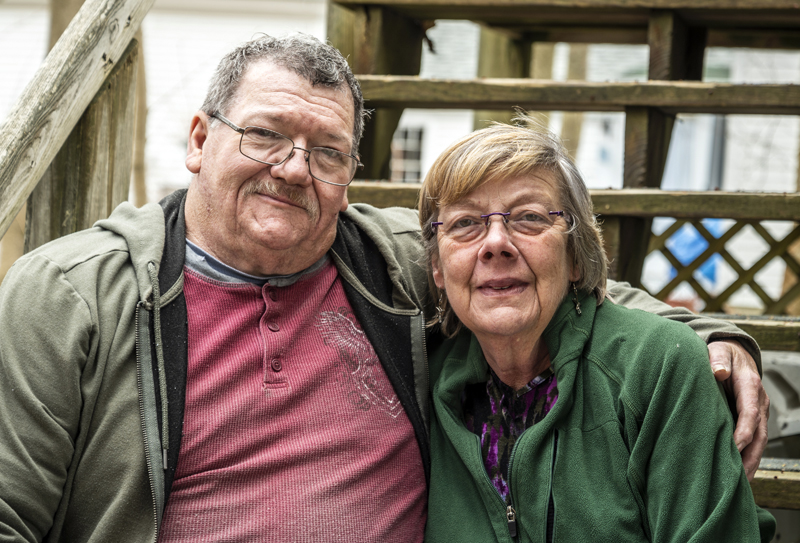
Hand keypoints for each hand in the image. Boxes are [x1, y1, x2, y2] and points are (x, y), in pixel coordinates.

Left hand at [708, 339, 769, 480]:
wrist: (735, 354)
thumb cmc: (722, 354)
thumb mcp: (718, 351)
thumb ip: (718, 360)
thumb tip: (718, 371)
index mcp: (750, 385)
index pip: (750, 412)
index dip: (744, 430)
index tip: (735, 445)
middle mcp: (759, 401)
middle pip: (759, 433)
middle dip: (751, 455)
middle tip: (740, 476)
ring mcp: (759, 412)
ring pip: (759, 441)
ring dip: (751, 462)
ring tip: (741, 483)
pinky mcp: (753, 420)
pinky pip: (754, 441)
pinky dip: (749, 457)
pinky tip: (740, 474)